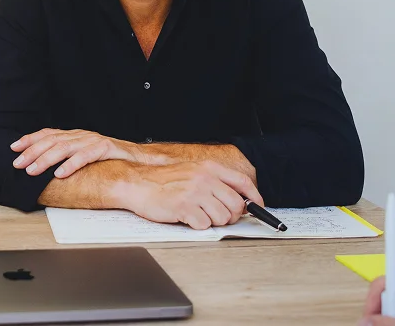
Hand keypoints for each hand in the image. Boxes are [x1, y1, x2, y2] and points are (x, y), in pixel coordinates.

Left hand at [11, 129, 139, 177]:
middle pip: (52, 140)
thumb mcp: (84, 156)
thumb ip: (67, 157)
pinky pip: (86, 156)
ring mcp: (93, 140)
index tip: (13, 147)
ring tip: (33, 170)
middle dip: (32, 152)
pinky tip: (60, 173)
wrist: (139, 158)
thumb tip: (42, 166)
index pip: (48, 134)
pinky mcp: (106, 148)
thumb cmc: (110, 160)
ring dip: (46, 159)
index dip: (30, 139)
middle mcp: (82, 135)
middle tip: (18, 163)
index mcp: (75, 136)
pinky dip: (71, 164)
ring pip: (65, 147)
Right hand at [120, 161, 261, 229]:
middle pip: (236, 205)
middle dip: (231, 216)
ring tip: (198, 215)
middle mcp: (205, 179)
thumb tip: (237, 199)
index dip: (255, 198)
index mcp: (209, 168)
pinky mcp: (185, 207)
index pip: (243, 182)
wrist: (137, 184)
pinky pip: (204, 225)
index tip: (257, 207)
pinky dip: (197, 225)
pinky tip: (187, 218)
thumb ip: (214, 182)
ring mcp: (195, 193)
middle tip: (218, 216)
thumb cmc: (163, 182)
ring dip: (213, 221)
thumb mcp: (192, 173)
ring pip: (223, 218)